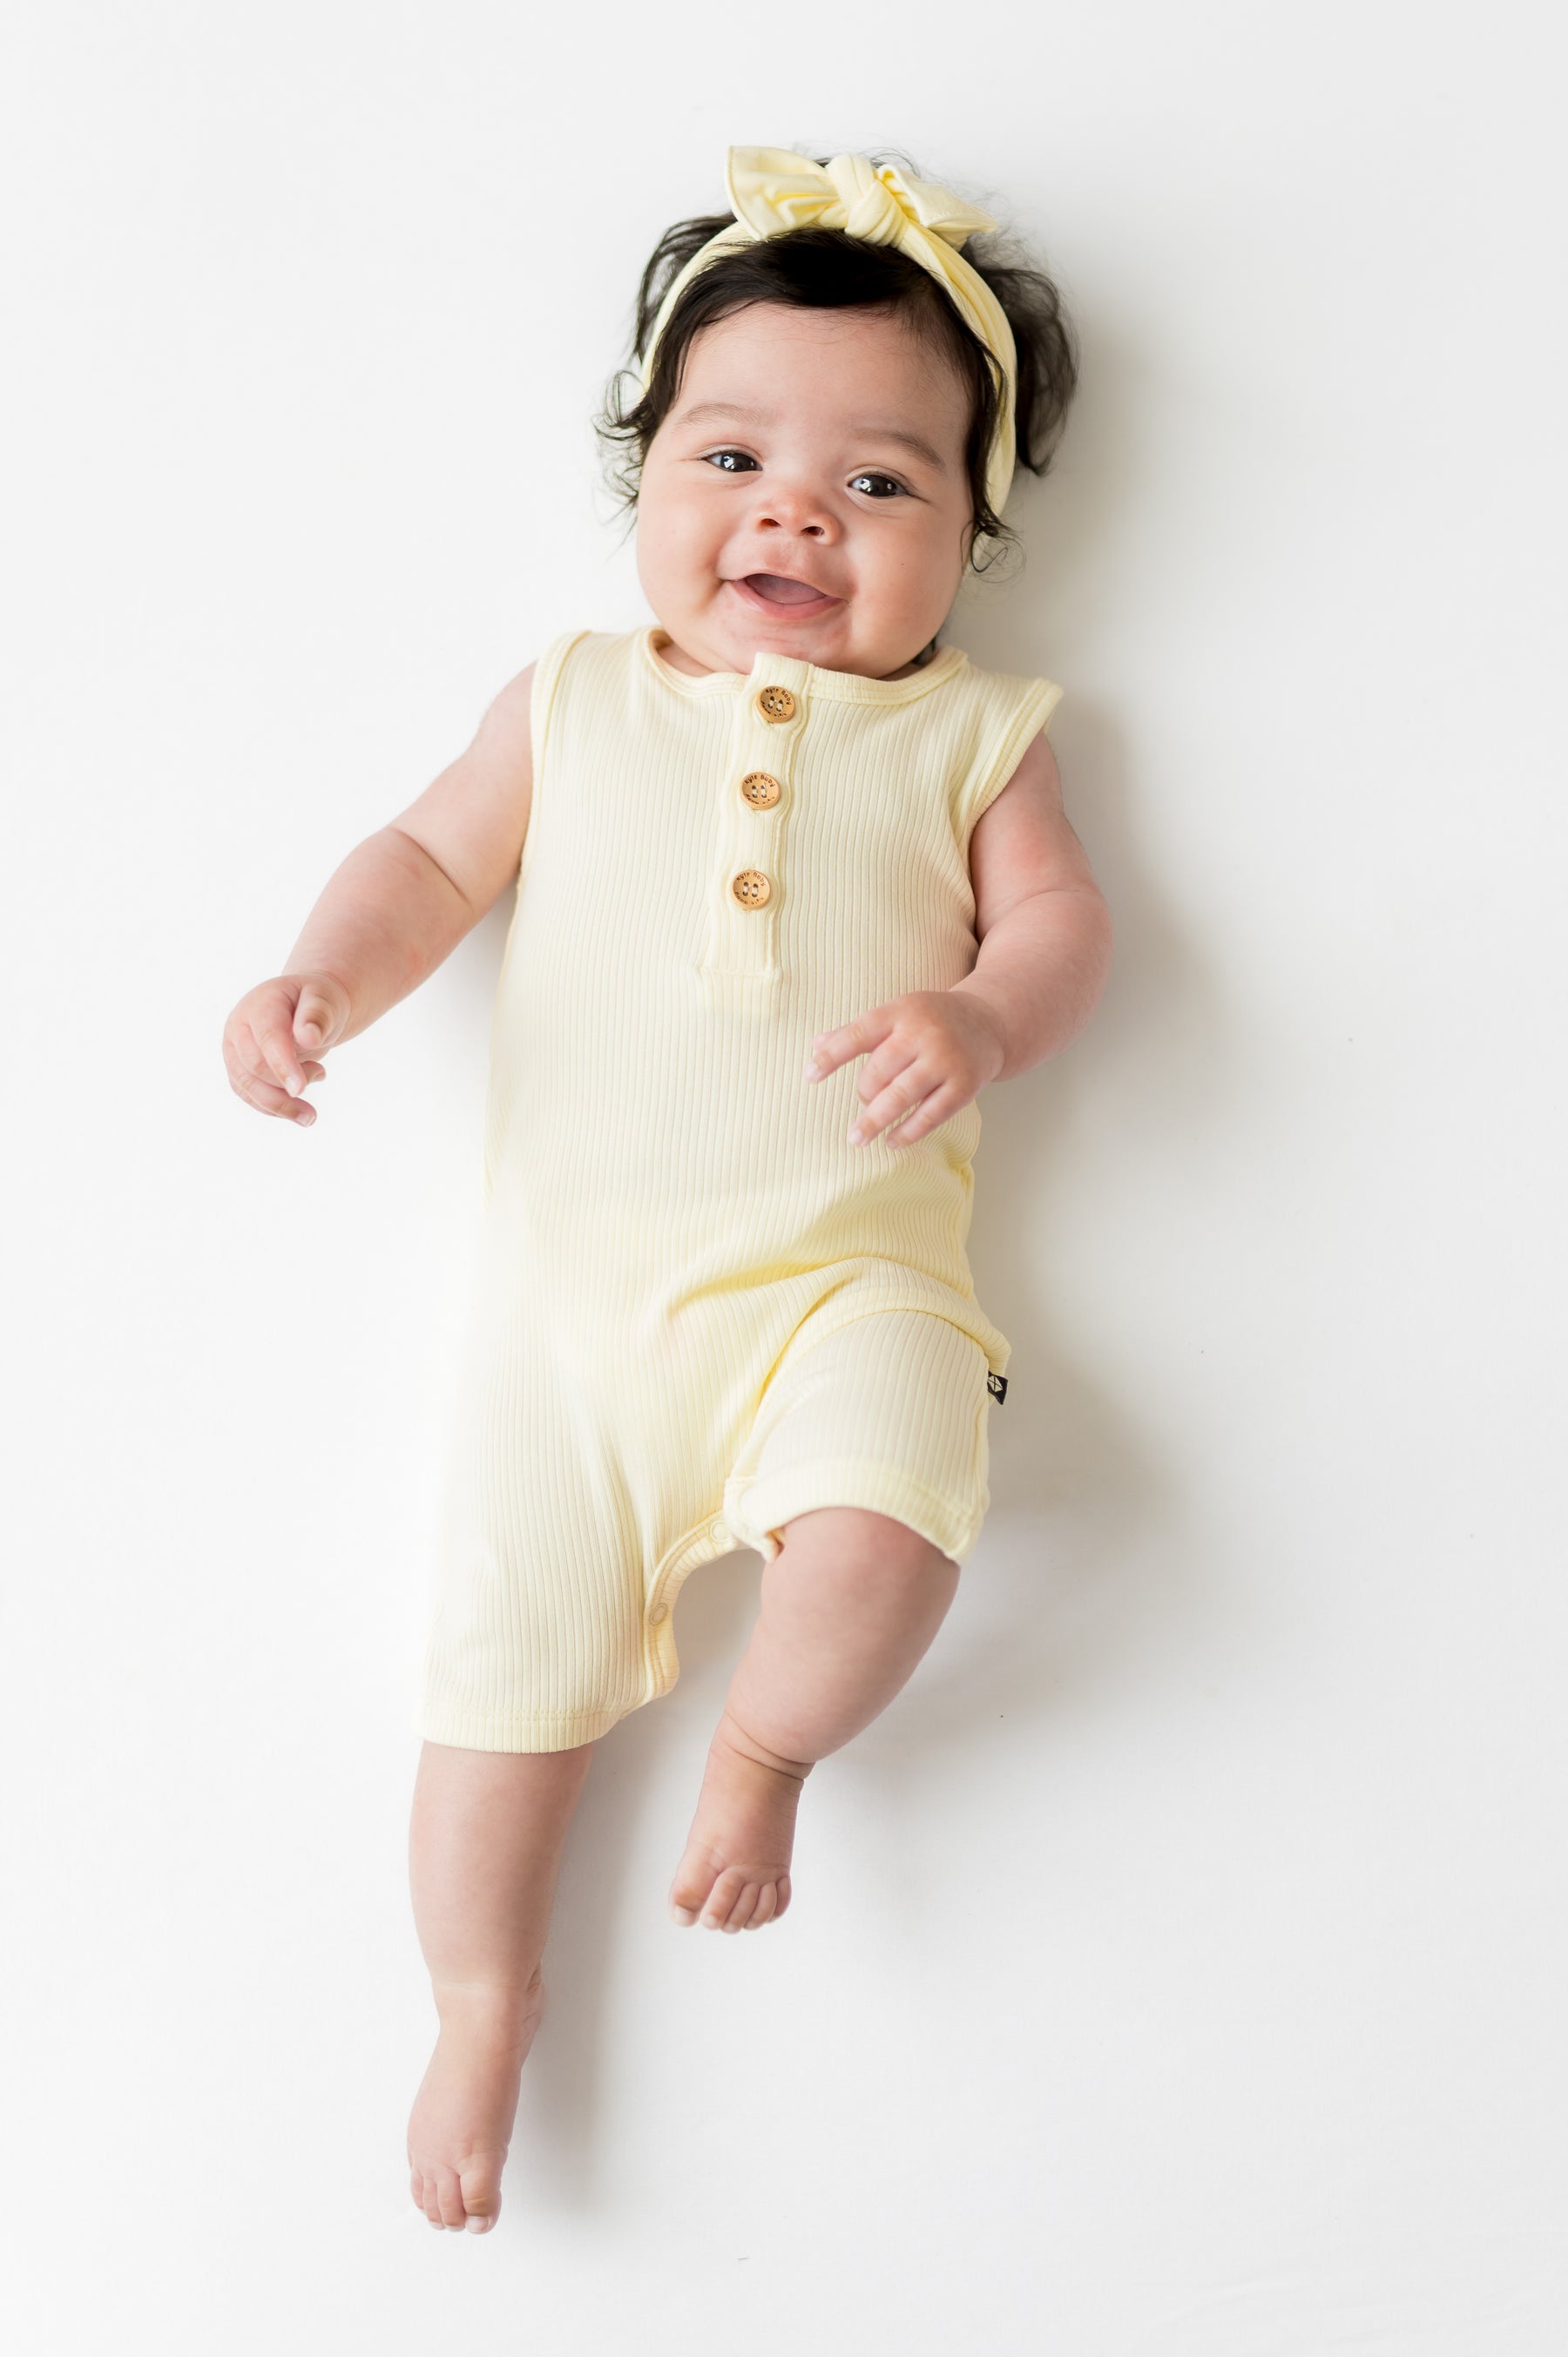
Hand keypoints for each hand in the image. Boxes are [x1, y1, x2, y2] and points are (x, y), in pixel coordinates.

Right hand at [221, 971, 349, 1125]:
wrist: (308, 1007)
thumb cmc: (317, 1001)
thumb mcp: (325, 999)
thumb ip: (318, 1015)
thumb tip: (308, 1037)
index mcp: (261, 1004)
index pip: (268, 1037)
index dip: (283, 1064)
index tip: (300, 1089)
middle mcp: (239, 1026)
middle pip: (255, 1065)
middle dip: (287, 1084)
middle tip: (322, 1074)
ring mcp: (234, 1049)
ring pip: (248, 1087)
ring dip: (281, 1106)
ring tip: (311, 1113)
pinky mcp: (238, 1069)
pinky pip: (250, 1096)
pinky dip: (274, 1109)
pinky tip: (298, 1111)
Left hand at [803, 990, 1006, 1148]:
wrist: (989, 1023)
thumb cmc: (930, 1021)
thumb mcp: (896, 1015)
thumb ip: (856, 1032)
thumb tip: (815, 1046)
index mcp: (901, 1012)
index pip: (858, 1035)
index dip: (831, 1057)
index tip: (809, 1077)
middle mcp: (924, 1033)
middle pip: (878, 1072)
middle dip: (864, 1093)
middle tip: (864, 1100)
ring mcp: (946, 1060)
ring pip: (900, 1097)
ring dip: (874, 1121)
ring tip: (857, 1138)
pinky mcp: (965, 1086)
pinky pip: (929, 1116)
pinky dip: (907, 1133)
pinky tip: (892, 1141)